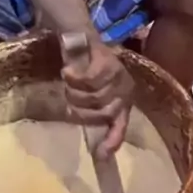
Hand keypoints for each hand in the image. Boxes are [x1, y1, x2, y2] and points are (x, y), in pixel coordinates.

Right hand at [62, 40, 133, 158]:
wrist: (79, 39)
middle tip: (69, 99)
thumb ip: (93, 113)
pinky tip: (67, 72)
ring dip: (74, 92)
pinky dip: (73, 78)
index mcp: (124, 100)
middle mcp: (125, 88)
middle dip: (81, 111)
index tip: (100, 154)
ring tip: (68, 83)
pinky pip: (88, 80)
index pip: (122, 124)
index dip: (113, 140)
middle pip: (103, 113)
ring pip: (94, 97)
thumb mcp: (90, 95)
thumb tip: (94, 144)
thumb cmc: (84, 70)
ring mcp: (118, 75)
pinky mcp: (107, 62)